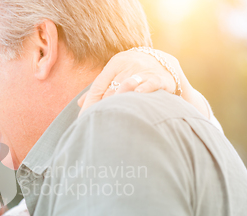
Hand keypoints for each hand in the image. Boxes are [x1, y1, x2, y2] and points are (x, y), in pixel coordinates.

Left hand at [77, 49, 209, 118]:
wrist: (167, 64)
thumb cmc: (135, 73)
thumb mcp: (117, 75)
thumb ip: (100, 88)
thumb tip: (80, 103)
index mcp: (115, 63)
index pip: (99, 85)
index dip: (91, 102)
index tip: (83, 117)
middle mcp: (128, 64)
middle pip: (111, 88)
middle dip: (103, 106)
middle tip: (96, 121)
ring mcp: (145, 70)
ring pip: (128, 85)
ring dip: (119, 100)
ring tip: (112, 113)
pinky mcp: (161, 78)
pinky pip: (151, 83)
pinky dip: (144, 89)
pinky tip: (137, 95)